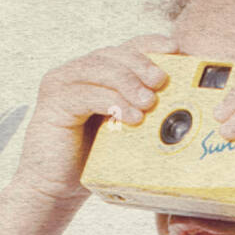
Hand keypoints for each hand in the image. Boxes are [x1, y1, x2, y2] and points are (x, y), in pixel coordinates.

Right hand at [11, 33, 178, 202]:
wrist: (55, 189)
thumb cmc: (91, 164)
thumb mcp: (122, 133)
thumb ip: (140, 113)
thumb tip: (181, 107)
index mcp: (94, 76)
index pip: (124, 49)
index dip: (149, 44)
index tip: (174, 49)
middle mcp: (75, 73)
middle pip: (113, 55)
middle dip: (140, 64)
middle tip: (162, 81)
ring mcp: (61, 85)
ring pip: (100, 70)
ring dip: (128, 83)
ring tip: (150, 102)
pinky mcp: (53, 103)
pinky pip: (86, 94)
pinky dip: (111, 102)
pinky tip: (131, 117)